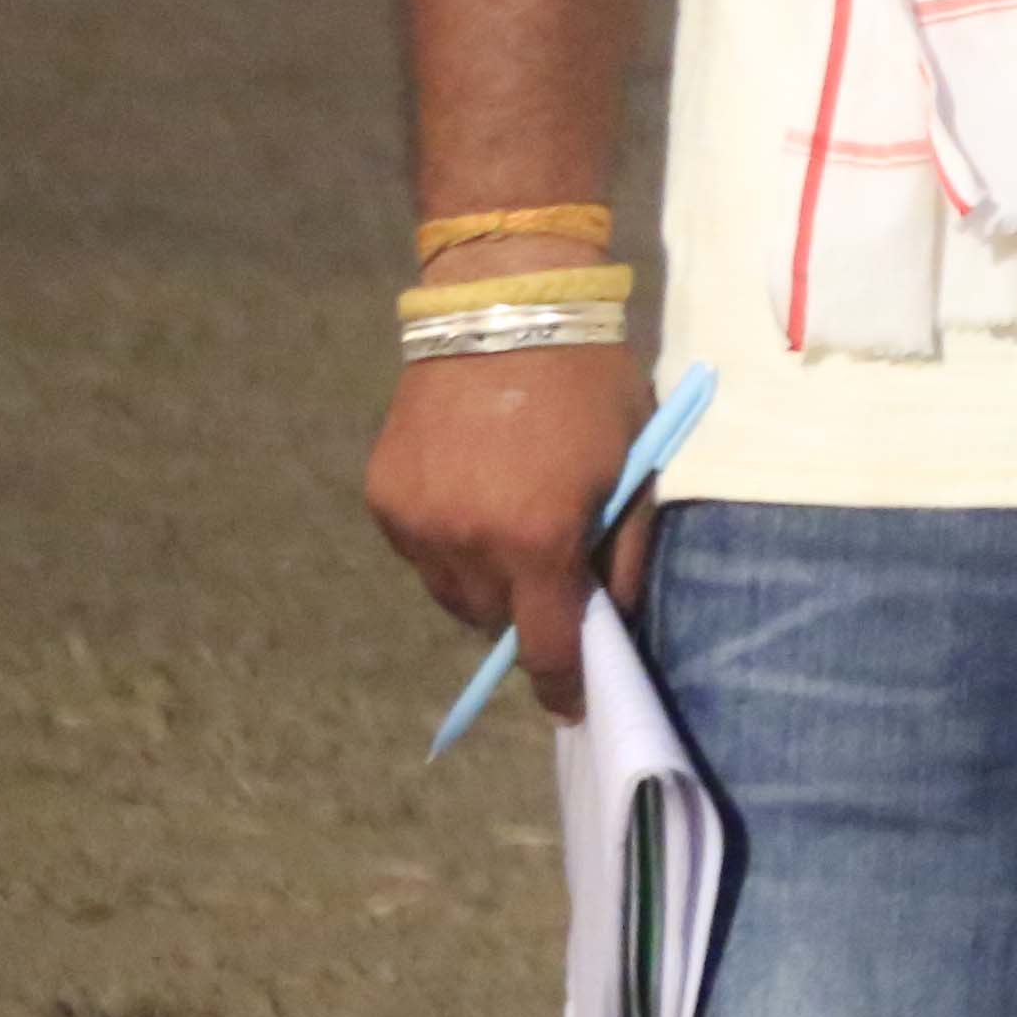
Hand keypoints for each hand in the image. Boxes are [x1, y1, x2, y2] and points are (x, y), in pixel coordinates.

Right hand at [365, 340, 654, 718]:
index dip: (563, 683)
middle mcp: (466, 543)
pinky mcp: (383, 498)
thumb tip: (612, 621)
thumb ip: (622, 554)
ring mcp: (415, 523)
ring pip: (451, 594)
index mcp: (536, 539)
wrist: (506, 309)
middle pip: (495, 621)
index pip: (544, 646)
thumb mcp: (633, 469)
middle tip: (552, 577)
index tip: (574, 706)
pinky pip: (420, 552)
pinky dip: (448, 545)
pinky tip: (474, 499)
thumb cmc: (589, 387)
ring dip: (484, 583)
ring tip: (513, 529)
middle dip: (526, 613)